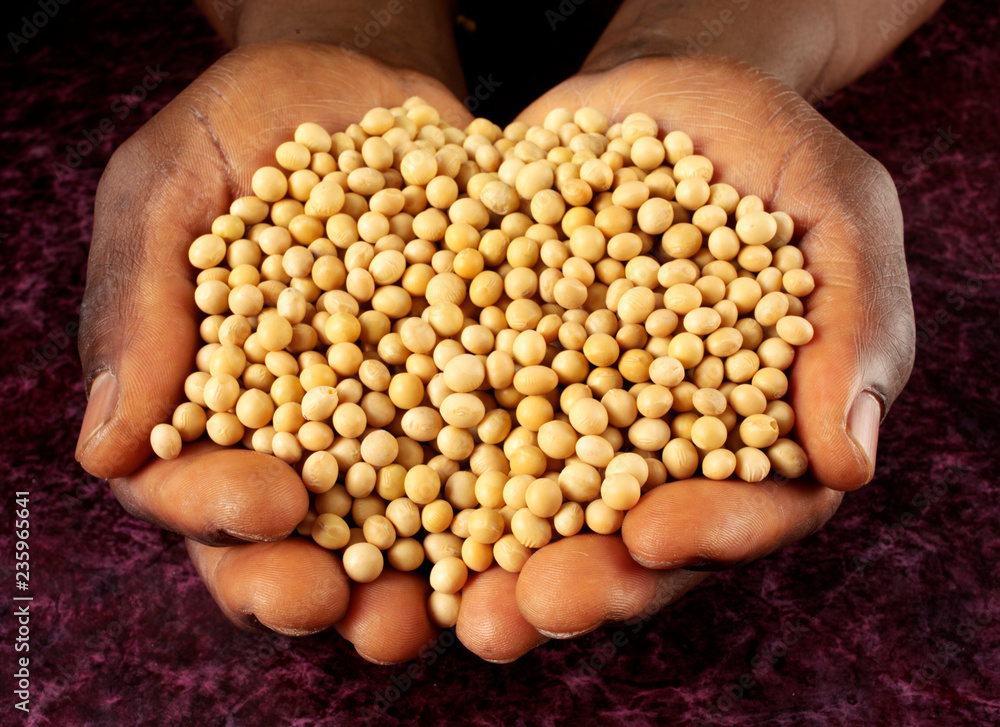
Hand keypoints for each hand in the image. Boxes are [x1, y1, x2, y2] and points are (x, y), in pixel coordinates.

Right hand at [77, 41, 473, 662]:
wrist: (368, 92)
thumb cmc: (251, 125)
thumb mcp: (174, 182)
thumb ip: (139, 300)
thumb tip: (101, 446)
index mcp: (204, 404)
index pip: (187, 486)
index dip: (215, 509)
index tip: (265, 501)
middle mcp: (294, 438)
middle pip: (282, 543)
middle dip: (301, 583)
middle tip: (333, 601)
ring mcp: (386, 430)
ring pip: (388, 536)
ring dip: (409, 586)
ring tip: (436, 613)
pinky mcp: (469, 404)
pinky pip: (488, 471)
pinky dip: (509, 508)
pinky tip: (536, 529)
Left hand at [455, 55, 914, 661]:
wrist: (649, 95)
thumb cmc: (760, 146)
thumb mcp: (832, 207)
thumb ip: (855, 325)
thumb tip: (850, 467)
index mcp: (758, 431)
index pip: (751, 510)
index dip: (710, 533)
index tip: (653, 534)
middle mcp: (659, 448)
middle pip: (633, 542)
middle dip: (587, 581)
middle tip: (534, 609)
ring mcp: (571, 419)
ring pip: (538, 515)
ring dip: (496, 567)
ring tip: (456, 607)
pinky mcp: (497, 381)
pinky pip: (458, 433)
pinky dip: (425, 471)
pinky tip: (376, 500)